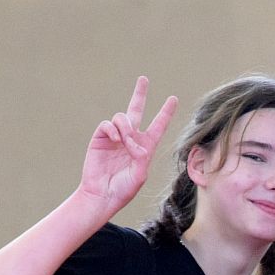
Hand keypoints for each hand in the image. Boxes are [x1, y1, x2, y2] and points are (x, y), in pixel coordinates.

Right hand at [78, 76, 177, 214]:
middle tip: (144, 79)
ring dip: (126, 127)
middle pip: (136, 111)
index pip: (157, 126)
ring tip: (125, 142)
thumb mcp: (139, 175)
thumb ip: (142, 157)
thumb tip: (137, 143)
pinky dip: (113, 129)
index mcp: (144, 147)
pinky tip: (116, 138)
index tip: (173, 99)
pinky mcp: (100, 138)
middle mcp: (130, 139)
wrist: (101, 195)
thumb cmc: (123, 189)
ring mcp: (115, 137)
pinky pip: (107, 124)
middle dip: (140, 94)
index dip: (165, 113)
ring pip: (122, 117)